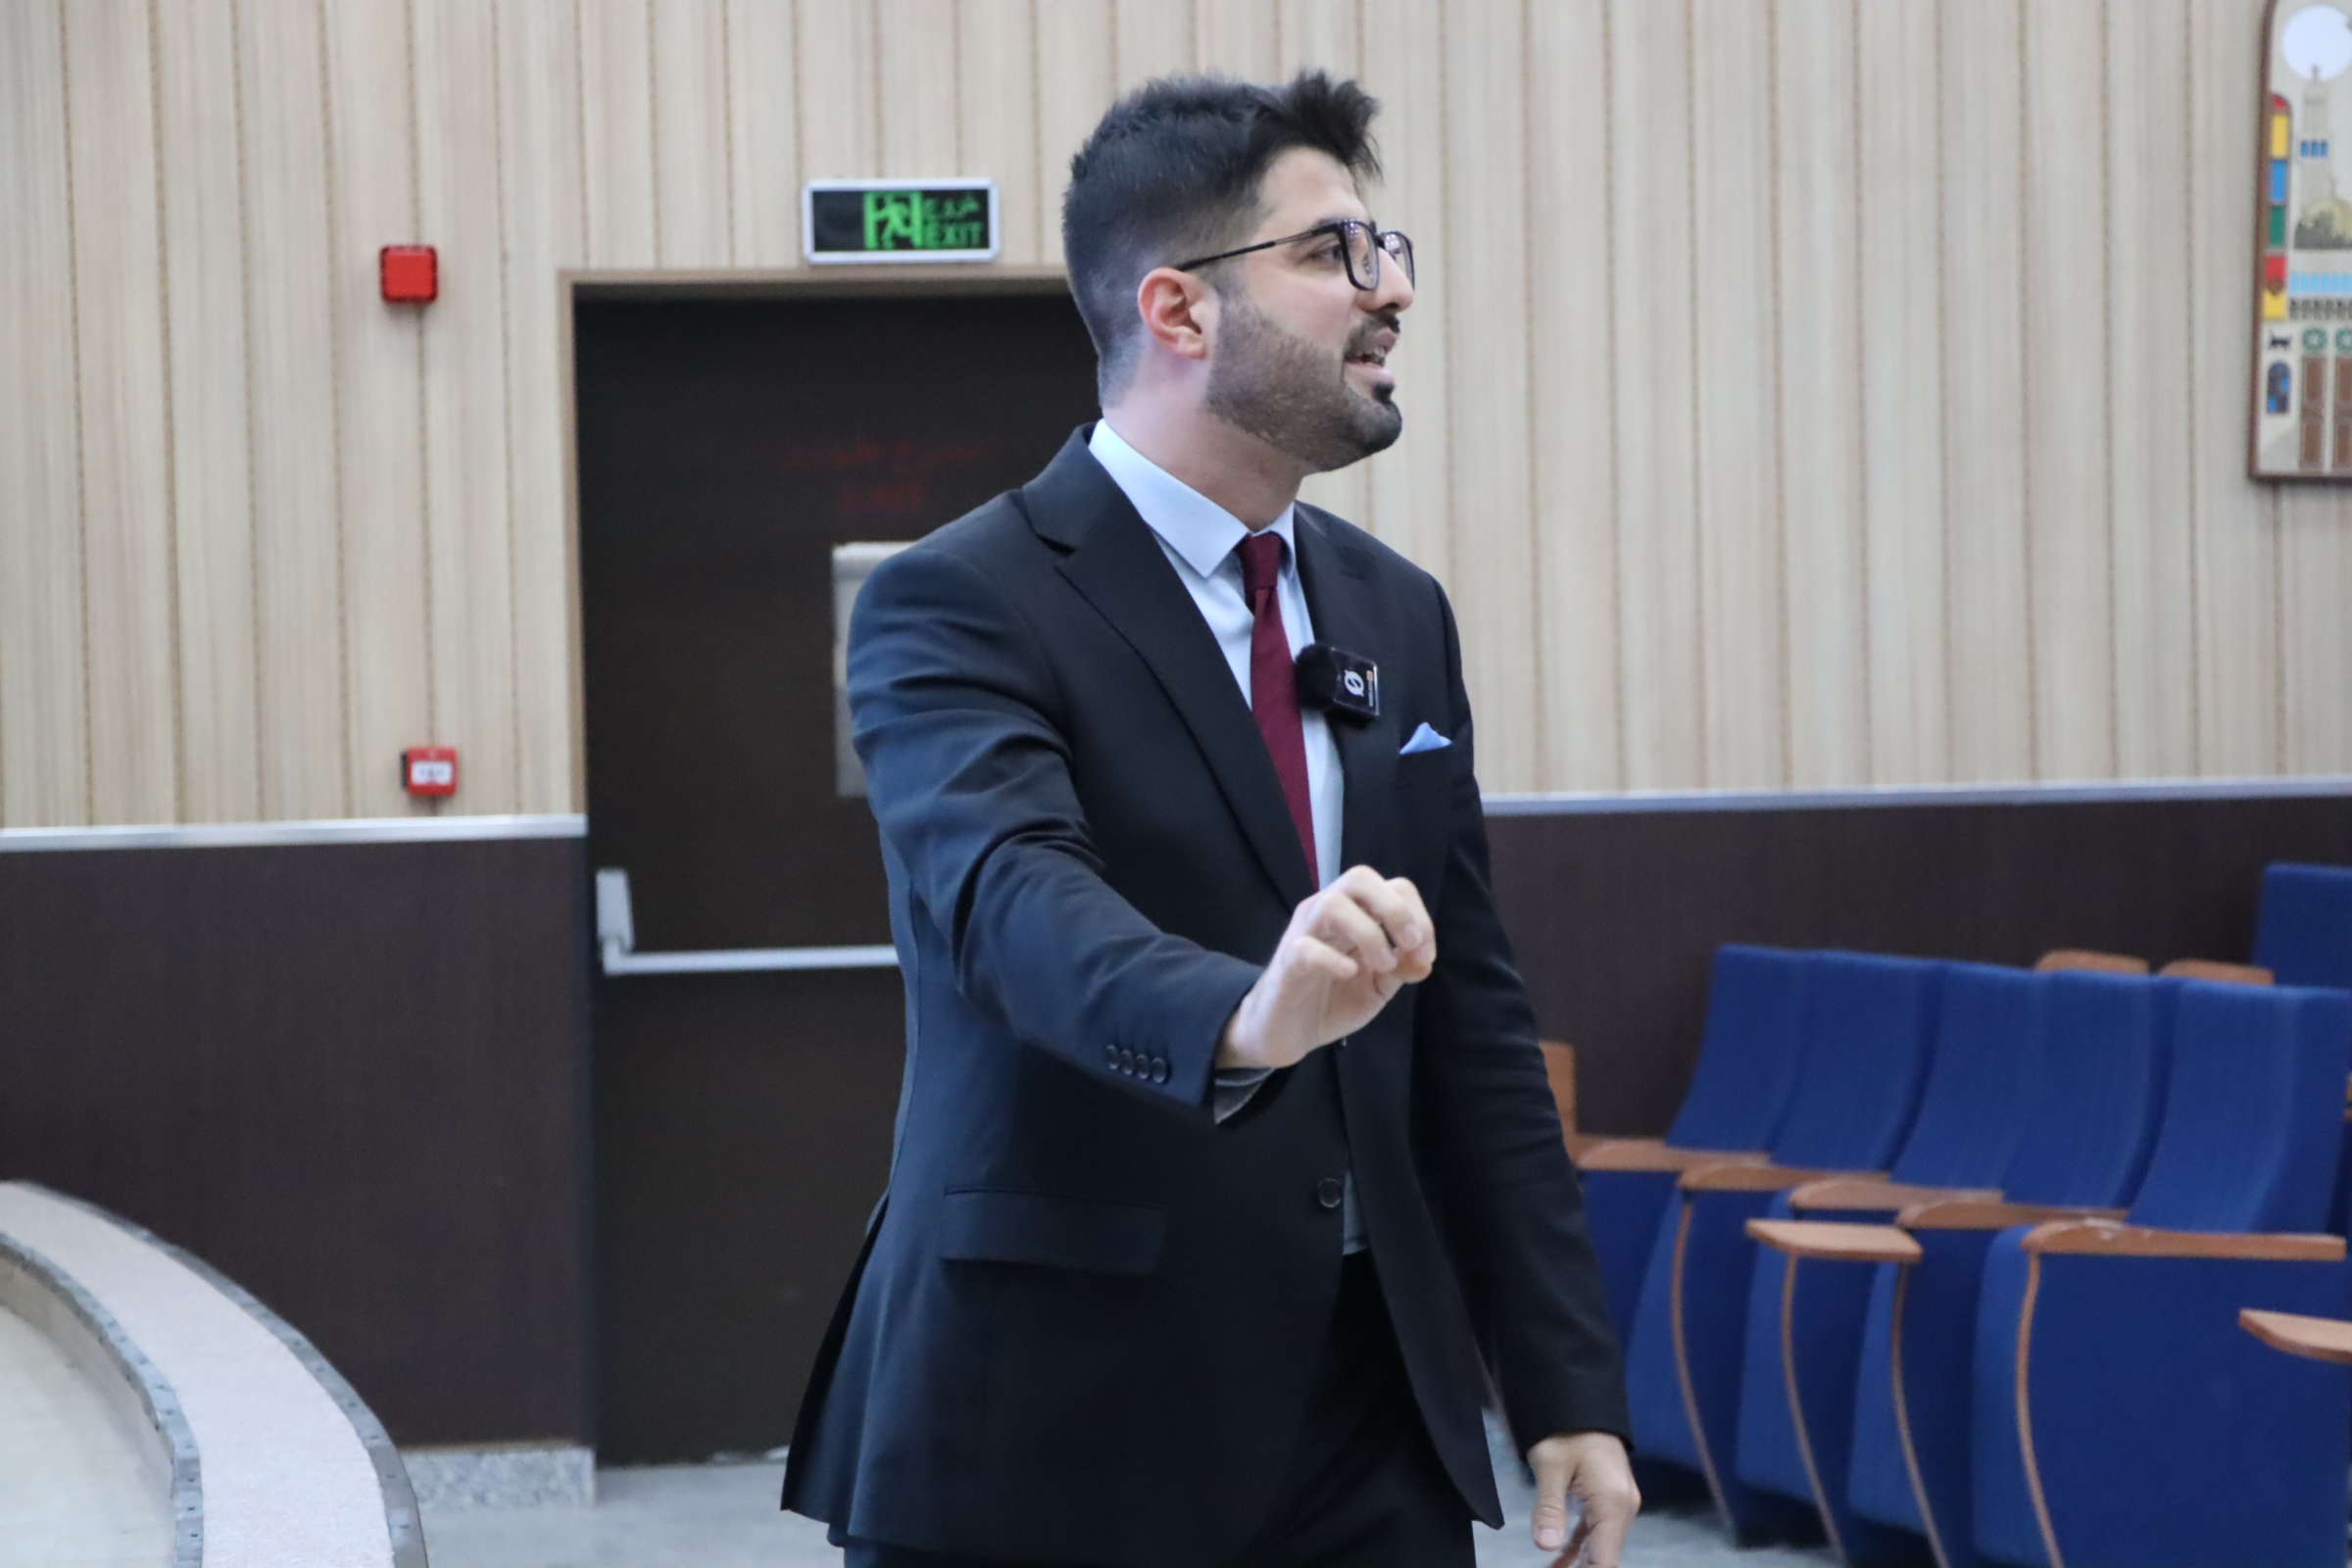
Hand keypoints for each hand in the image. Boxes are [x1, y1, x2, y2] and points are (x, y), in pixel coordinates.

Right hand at [1215, 867, 1434, 1069]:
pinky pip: (1306, 948)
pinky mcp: (1287, 963)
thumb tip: (1425, 959)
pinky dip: (1333, 958)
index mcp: (1355, 913)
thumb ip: (1402, 968)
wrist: (1285, 1032)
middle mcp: (1328, 913)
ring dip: (1368, 933)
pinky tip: (1349, 973)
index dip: (1419, 916)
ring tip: (1383, 965)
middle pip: (1360, 878)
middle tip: (1408, 945)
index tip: (1425, 955)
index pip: (1393, 887)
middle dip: (1394, 908)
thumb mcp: (1378, 986)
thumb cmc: (1331, 1000)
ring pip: (1332, 904)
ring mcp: (1304, 934)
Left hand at [1528, 1430, 1638, 1564]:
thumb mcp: (1550, 1466)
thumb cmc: (1566, 1430)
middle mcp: (1623, 1508)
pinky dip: (1579, 1548)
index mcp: (1613, 1504)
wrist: (1581, 1396)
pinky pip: (1594, 1531)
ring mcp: (1617, 1503)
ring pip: (1600, 1545)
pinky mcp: (1607, 1498)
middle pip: (1605, 1556)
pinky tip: (1558, 1561)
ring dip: (1579, 1563)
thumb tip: (1545, 1546)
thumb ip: (1549, 1507)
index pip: (1605, 1560)